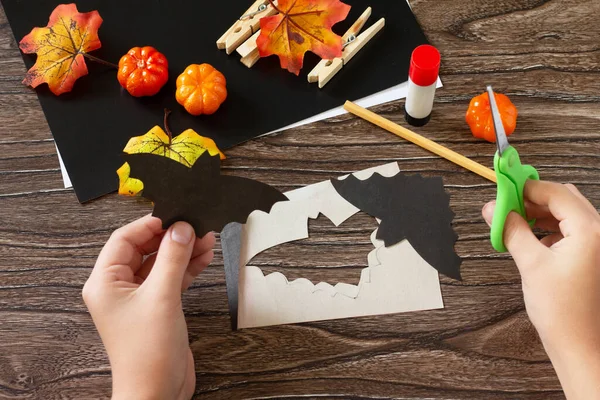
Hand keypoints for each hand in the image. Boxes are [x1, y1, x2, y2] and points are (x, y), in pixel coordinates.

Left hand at [82, 215, 214, 399]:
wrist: (158, 392)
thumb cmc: (147, 354)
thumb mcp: (161, 297)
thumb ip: (172, 258)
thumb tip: (181, 228)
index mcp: (105, 283)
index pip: (124, 239)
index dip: (150, 225)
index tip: (174, 215)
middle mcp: (118, 288)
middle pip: (144, 249)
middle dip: (171, 237)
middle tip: (195, 226)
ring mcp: (139, 298)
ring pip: (160, 263)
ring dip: (182, 251)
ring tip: (206, 239)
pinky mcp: (157, 307)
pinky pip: (170, 278)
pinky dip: (186, 267)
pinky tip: (203, 257)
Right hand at [482, 181, 599, 399]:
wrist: (580, 345)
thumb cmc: (561, 310)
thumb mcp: (530, 264)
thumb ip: (511, 230)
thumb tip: (493, 209)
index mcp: (590, 231)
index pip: (556, 193)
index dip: (526, 187)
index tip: (502, 187)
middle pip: (564, 199)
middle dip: (533, 199)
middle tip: (505, 205)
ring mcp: (598, 246)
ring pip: (567, 214)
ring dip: (540, 214)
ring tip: (514, 224)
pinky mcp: (593, 257)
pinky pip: (571, 231)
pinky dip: (550, 229)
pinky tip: (531, 239)